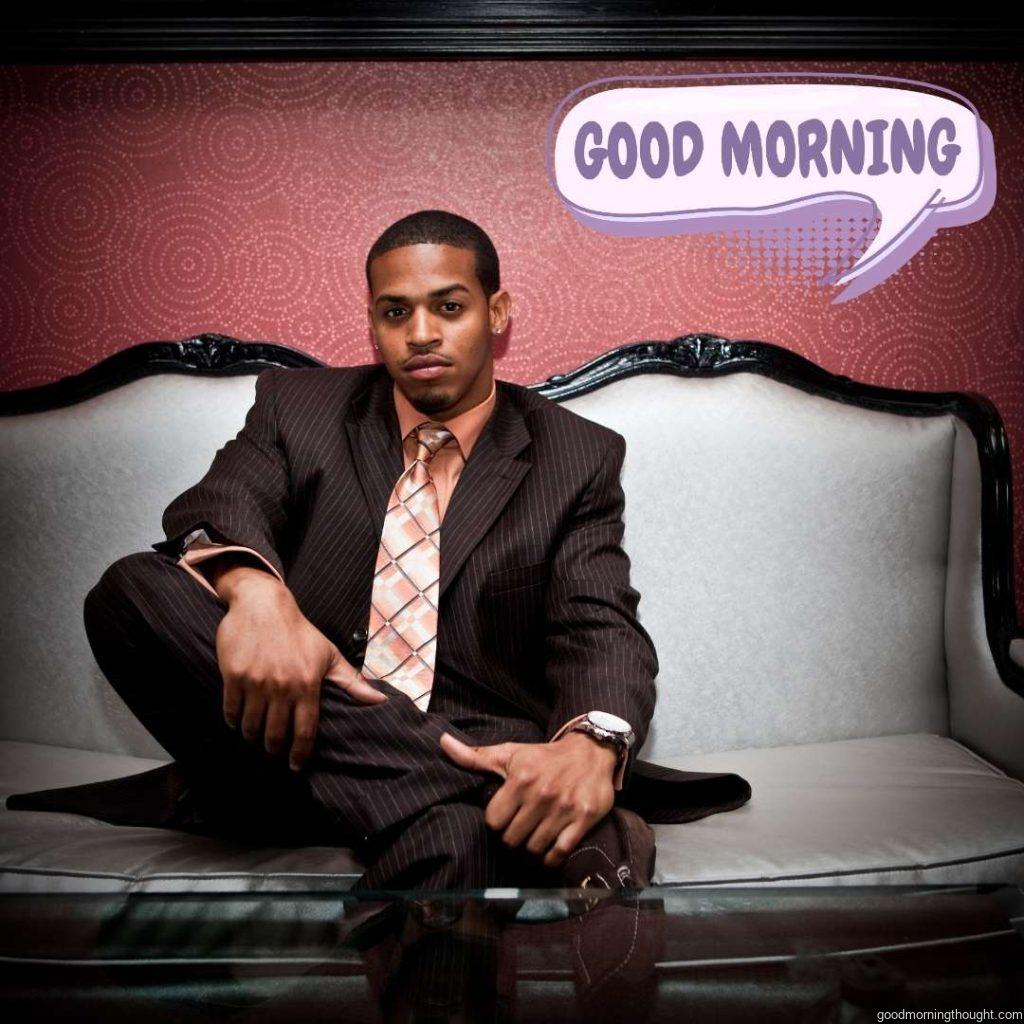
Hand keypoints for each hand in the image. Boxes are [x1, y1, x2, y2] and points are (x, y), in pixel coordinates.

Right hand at [214, 568, 387, 770]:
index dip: (300, 754)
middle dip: (274, 750)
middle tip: (273, 752)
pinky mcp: (233, 676)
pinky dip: (233, 720)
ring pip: (251, 726)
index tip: (296, 766)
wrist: (263, 604)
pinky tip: (238, 720)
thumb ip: (351, 681)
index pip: (305, 731)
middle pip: (275, 735)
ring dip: (253, 736)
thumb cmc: (299, 631)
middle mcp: (282, 686)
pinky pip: (231, 710)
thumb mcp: (328, 654)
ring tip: (255, 736)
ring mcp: (256, 682)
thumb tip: (379, 700)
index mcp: (307, 684)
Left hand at [439, 730, 616, 867]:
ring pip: (535, 848)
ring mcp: (564, 808)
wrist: (590, 752)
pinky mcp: (584, 819)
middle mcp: (542, 794)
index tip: (505, 816)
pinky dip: (552, 857)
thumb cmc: (543, 756)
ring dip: (532, 847)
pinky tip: (550, 847)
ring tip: (534, 835)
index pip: (494, 821)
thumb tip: (442, 741)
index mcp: (521, 778)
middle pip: (512, 839)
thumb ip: (475, 756)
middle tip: (519, 827)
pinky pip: (560, 852)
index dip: (497, 821)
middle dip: (513, 836)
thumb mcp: (510, 753)